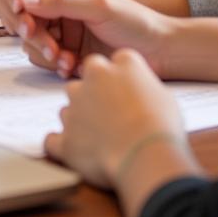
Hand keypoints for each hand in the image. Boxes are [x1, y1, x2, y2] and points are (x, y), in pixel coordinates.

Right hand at [12, 0, 175, 78]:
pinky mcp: (62, 51)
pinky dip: (52, 63)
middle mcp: (57, 4)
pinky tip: (72, 65)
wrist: (156, 53)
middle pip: (20, 11)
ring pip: (27, 38)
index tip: (19, 8)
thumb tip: (28, 0)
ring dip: (43, 50)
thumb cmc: (136, 21)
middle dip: (28, 29)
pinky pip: (41, 57)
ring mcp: (58, 28)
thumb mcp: (101, 5)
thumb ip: (64, 2)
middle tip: (44, 43)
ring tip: (66, 58)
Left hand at [44, 49, 186, 188]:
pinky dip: (63, 145)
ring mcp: (75, 106)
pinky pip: (53, 139)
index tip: (128, 93)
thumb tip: (140, 94)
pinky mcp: (65, 136)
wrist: (146, 155)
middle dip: (95, 91)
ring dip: (79, 118)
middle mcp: (94, 77)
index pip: (116, 62)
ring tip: (99, 138)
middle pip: (87, 76)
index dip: (122, 79)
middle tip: (111, 112)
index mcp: (122, 63)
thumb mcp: (164, 96)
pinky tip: (78, 152)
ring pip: (69, 106)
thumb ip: (144, 88)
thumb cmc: (161, 126)